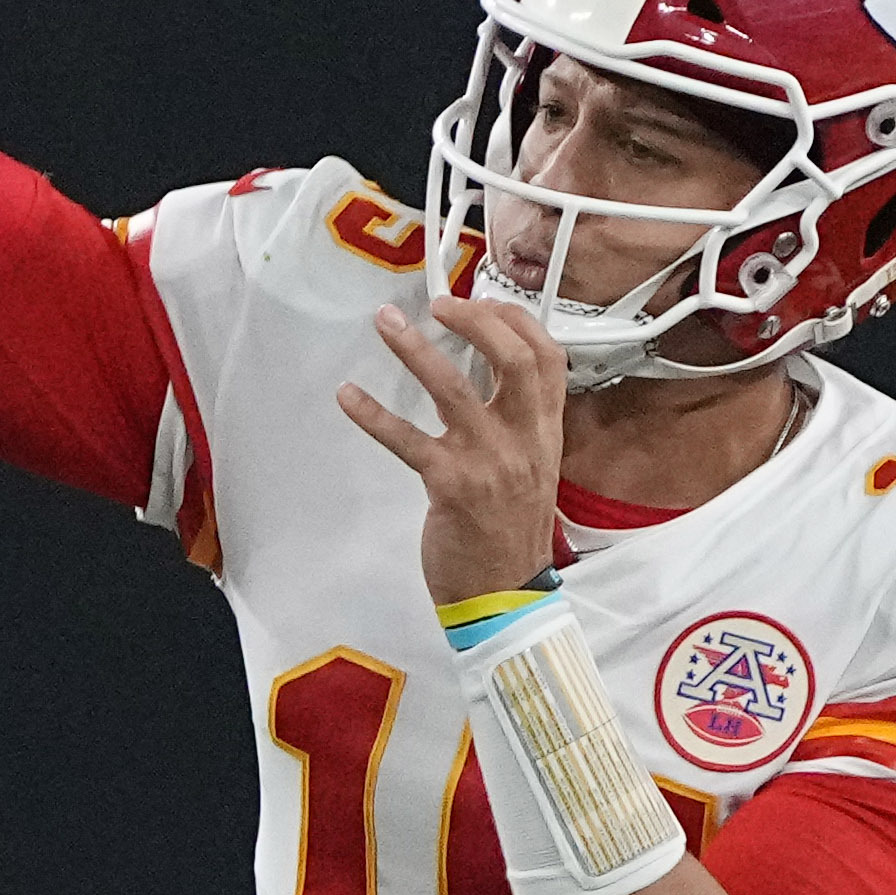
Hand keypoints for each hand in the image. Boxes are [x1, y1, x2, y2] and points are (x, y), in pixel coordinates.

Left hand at [336, 290, 568, 607]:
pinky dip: (374, 415)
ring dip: (416, 350)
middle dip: (476, 321)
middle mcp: (524, 439)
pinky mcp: (451, 487)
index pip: (547, 357)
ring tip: (386, 322)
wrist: (506, 593)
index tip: (481, 301)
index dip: (515, 320)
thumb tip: (488, 377)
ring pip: (454, 389)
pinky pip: (407, 441)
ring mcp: (489, 462)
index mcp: (546, 432)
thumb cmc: (511, 529)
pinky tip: (348, 396)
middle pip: (513, 359)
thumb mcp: (533, 468)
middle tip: (439, 304)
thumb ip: (518, 423)